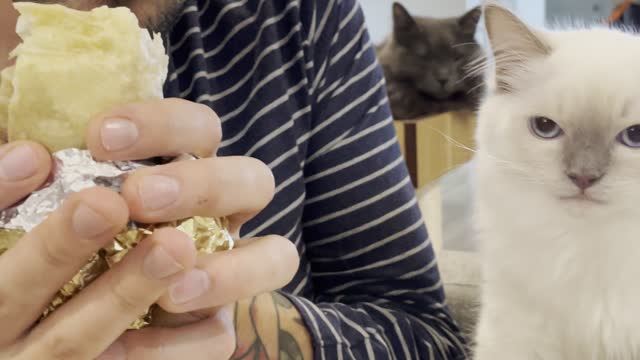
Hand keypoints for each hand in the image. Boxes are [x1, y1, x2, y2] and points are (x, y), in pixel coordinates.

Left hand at [0, 98, 298, 358]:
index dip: (162, 126)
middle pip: (255, 181)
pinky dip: (183, 341)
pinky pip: (223, 336)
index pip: (199, 128)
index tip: (98, 137)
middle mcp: (216, 216)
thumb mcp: (34, 209)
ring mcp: (225, 273)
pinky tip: (129, 341)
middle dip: (204, 186)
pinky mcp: (212, 331)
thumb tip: (28, 156)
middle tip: (141, 198)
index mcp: (182, 172)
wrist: (46, 322)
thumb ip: (23, 187)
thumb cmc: (50, 250)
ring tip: (171, 291)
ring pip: (274, 257)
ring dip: (227, 272)